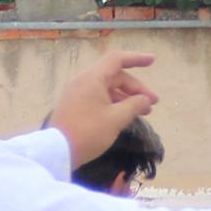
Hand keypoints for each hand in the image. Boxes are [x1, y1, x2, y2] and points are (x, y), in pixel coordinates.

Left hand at [48, 52, 160, 168]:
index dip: (136, 58)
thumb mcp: (116, 119)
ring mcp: (77, 93)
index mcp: (92, 78)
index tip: (153, 61)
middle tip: (152, 104)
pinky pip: (98, 98)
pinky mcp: (74, 106)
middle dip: (136, 88)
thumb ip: (134, 105)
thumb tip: (145, 100)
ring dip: (126, 98)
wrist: (57, 152)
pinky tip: (125, 116)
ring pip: (107, 89)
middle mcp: (83, 81)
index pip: (117, 59)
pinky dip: (113, 104)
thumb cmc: (88, 132)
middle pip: (114, 76)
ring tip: (143, 112)